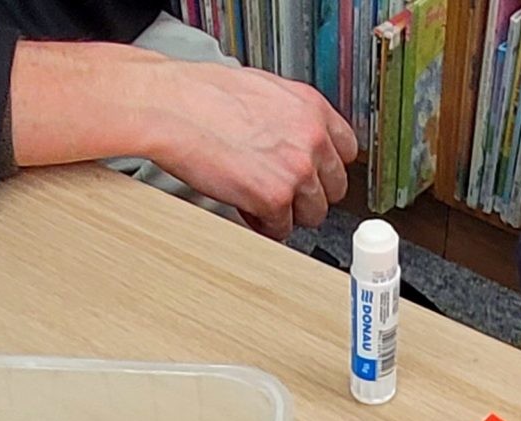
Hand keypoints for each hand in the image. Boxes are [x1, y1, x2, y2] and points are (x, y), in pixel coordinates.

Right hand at [145, 61, 357, 238]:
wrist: (173, 106)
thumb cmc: (203, 95)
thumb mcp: (264, 91)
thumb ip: (290, 118)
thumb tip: (296, 138)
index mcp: (312, 108)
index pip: (346, 150)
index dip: (326, 168)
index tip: (315, 176)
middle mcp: (312, 138)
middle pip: (334, 188)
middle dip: (309, 195)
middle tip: (284, 193)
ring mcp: (296, 170)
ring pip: (312, 213)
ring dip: (287, 213)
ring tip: (260, 201)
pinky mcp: (274, 198)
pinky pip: (281, 228)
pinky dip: (263, 225)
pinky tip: (245, 207)